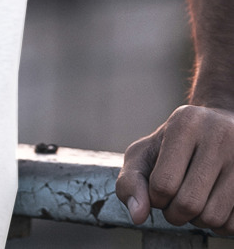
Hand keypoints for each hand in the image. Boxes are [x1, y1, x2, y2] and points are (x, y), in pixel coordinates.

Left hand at [116, 105, 233, 234]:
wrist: (215, 130)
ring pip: (213, 217)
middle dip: (175, 214)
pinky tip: (212, 204)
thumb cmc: (171, 146)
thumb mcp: (144, 154)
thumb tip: (138, 216)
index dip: (155, 199)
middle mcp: (218, 136)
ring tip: (193, 201)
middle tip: (174, 203)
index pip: (164, 183)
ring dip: (197, 220)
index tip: (158, 192)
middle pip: (189, 203)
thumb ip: (131, 182)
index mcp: (185, 124)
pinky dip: (218, 225)